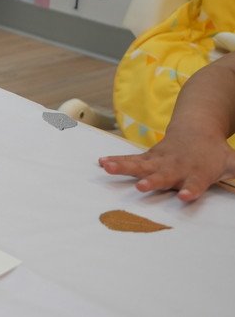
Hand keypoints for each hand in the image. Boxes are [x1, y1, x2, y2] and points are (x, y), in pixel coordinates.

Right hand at [99, 133, 234, 201]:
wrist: (196, 127)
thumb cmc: (215, 152)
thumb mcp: (234, 162)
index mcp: (198, 171)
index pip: (195, 184)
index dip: (190, 190)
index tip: (184, 197)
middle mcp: (176, 166)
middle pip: (164, 175)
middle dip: (153, 181)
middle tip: (143, 188)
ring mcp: (160, 160)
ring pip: (141, 164)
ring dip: (125, 168)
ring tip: (108, 168)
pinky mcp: (148, 158)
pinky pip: (131, 161)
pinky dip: (116, 161)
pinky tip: (101, 163)